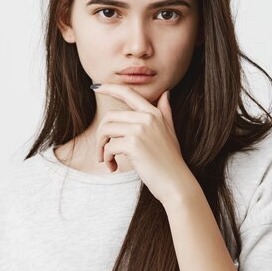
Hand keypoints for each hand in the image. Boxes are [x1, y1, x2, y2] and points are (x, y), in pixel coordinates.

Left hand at [91, 83, 194, 204]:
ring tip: (106, 160)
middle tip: (102, 152)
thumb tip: (166, 93)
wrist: (176, 183)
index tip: (95, 86)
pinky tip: (113, 167)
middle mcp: (147, 118)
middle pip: (110, 117)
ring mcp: (140, 130)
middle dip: (101, 136)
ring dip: (100, 148)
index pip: (128, 93)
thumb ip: (165, 111)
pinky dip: (106, 158)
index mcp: (153, 113)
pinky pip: (109, 147)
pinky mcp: (133, 144)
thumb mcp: (170, 132)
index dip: (109, 87)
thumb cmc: (171, 160)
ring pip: (106, 130)